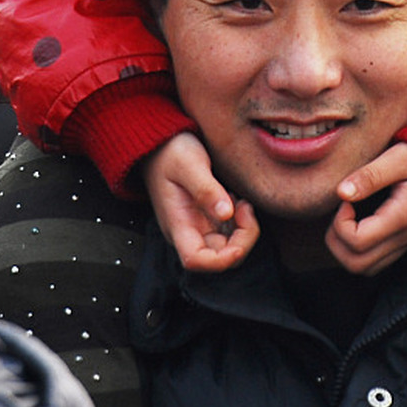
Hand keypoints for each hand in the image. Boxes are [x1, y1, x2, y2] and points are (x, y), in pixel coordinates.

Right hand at [144, 131, 259, 271]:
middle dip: (242, 240)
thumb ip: (206, 189)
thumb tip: (227, 213)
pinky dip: (241, 224)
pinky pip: (229, 234)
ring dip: (243, 231)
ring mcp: (199, 227)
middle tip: (245, 208)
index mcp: (178, 224)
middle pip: (219, 257)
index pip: (195, 260)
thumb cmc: (170, 152)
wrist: (161, 145)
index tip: (239, 242)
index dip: (221, 261)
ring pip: (228, 248)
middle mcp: (188, 232)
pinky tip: (238, 202)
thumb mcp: (188, 163)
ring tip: (242, 202)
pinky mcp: (208, 220)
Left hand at [326, 142, 406, 275]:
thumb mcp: (398, 156)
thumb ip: (370, 175)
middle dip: (337, 241)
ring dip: (345, 249)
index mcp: (401, 218)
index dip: (340, 223)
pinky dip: (358, 251)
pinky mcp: (405, 243)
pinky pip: (375, 263)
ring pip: (365, 268)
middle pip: (357, 265)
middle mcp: (404, 238)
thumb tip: (341, 192)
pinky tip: (359, 224)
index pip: (358, 242)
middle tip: (342, 212)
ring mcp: (405, 244)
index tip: (345, 199)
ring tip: (348, 219)